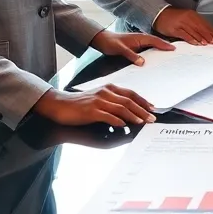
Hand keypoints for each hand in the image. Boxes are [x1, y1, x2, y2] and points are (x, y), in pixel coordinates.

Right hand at [33, 84, 156, 126]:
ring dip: (134, 116)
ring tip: (142, 122)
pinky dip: (117, 121)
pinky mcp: (91, 111)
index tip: (152, 108)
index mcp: (109, 88)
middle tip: (152, 118)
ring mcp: (98, 101)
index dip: (143, 101)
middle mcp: (106, 93)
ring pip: (121, 108)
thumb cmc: (80, 103)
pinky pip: (107, 116)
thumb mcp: (99, 98)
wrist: (60, 104)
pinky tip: (124, 125)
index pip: (131, 94)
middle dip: (143, 110)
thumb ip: (113, 102)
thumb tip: (128, 112)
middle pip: (129, 101)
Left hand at [90, 29, 176, 61]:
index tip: (174, 49)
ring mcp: (140, 43)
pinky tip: (157, 60)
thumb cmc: (111, 43)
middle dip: (167, 47)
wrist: (102, 40)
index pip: (156, 41)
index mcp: (140, 38)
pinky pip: (149, 50)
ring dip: (162, 50)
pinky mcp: (137, 47)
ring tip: (171, 57)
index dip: (165, 45)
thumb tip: (142, 62)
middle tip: (178, 53)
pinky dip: (155, 53)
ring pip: (154, 47)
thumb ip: (131, 55)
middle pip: (158, 43)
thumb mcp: (120, 49)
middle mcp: (142, 39)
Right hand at [153, 7, 212, 44]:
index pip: (204, 23)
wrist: (160, 14)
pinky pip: (185, 35)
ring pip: (194, 31)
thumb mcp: (186, 17)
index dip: (211, 30)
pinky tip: (196, 43)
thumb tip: (207, 31)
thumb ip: (196, 23)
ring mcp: (181, 23)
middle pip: (200, 27)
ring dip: (201, 38)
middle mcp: (187, 18)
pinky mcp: (175, 29)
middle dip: (208, 35)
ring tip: (207, 43)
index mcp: (191, 14)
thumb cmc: (174, 17)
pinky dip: (192, 39)